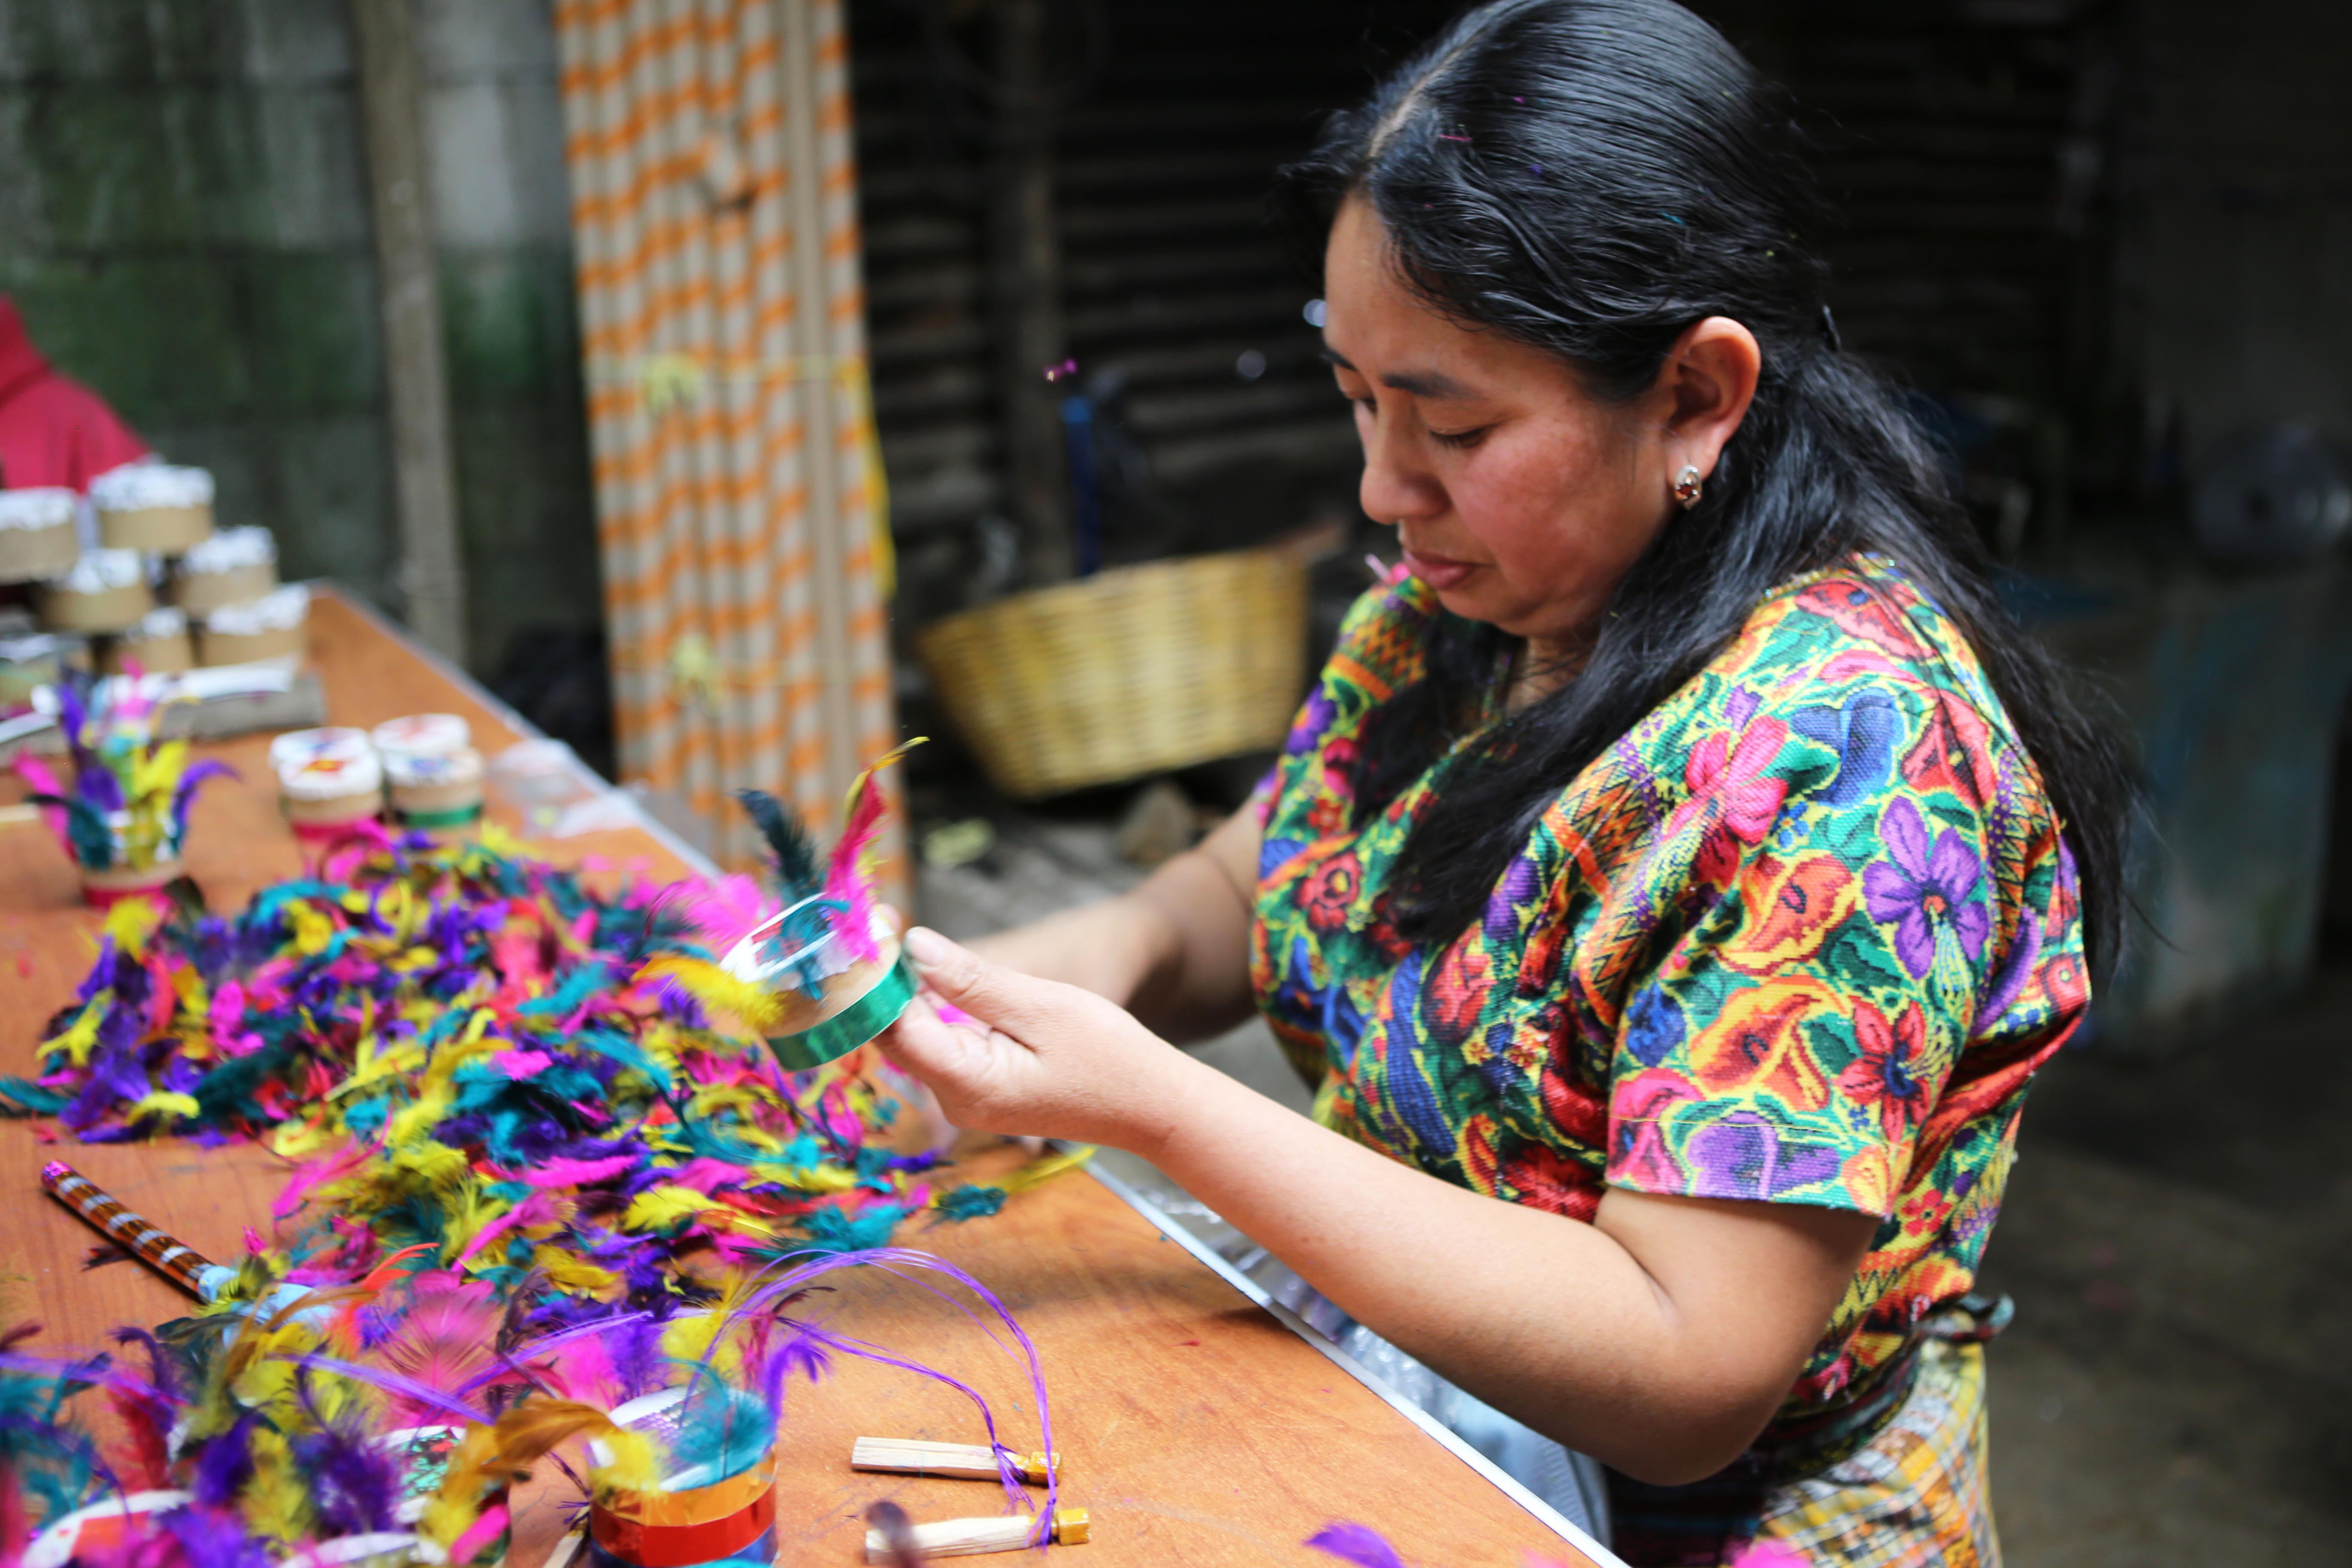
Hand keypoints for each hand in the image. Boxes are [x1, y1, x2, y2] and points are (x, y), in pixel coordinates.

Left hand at [876, 924, 1202, 1153]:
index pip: (896, 1026)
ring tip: (890, 933)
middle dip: (881, 979)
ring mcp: (966, 1097)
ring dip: (902, 989)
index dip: (878, 975)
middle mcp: (955, 1099)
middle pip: (895, 1035)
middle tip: (879, 918)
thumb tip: (912, 945)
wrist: (1151, 1104)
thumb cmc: (1109, 1056)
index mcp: (968, 1084)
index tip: (876, 922)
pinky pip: (939, 1044)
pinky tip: (924, 969)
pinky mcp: (979, 1088)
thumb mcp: (1041, 1006)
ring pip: (914, 1038)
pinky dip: (928, 1006)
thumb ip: (972, 980)